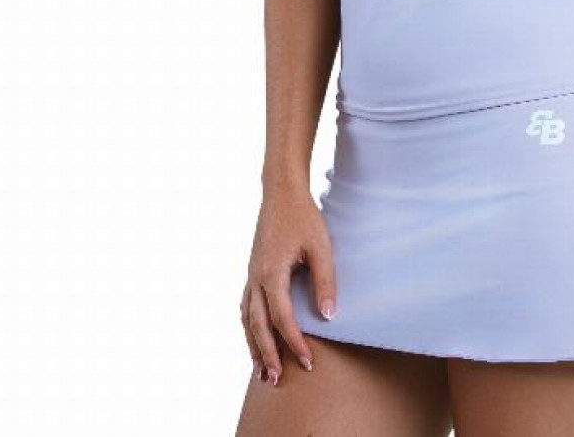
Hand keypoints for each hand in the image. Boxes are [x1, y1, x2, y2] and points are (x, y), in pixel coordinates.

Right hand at [240, 182, 337, 386]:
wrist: (281, 192)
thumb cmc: (304, 217)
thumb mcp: (320, 246)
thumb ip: (324, 280)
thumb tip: (328, 316)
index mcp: (272, 273)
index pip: (283, 319)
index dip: (295, 343)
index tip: (308, 362)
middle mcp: (256, 278)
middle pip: (258, 326)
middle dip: (268, 355)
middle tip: (277, 380)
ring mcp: (251, 274)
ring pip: (247, 319)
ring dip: (254, 346)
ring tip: (262, 372)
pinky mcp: (252, 270)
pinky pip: (245, 306)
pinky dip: (249, 327)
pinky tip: (255, 338)